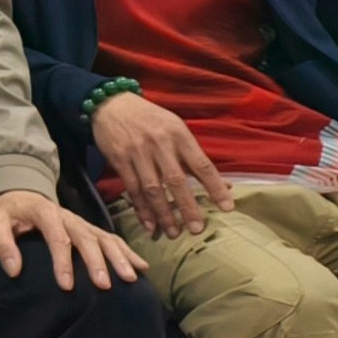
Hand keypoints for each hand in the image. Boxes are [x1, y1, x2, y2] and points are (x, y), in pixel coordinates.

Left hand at [0, 187, 145, 292]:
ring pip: (105, 238)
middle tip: (104, 285)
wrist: (23, 192)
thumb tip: (13, 270)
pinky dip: (128, 251)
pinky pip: (113, 238)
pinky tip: (142, 266)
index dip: (62, 261)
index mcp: (45, 213)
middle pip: (86, 238)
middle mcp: (69, 217)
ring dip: (119, 257)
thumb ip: (2, 243)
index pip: (57, 237)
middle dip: (96, 262)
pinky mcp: (91, 228)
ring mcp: (82, 222)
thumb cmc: (10, 212)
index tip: (66, 286)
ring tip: (130, 278)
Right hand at [90, 92, 230, 240]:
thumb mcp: (176, 128)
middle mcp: (159, 144)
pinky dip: (141, 208)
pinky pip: (132, 189)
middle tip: (196, 229)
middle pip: (176, 180)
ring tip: (173, 233)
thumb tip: (223, 185)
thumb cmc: (150, 119)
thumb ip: (194, 156)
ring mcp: (137, 153)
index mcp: (179, 135)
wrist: (110, 104)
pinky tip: (149, 224)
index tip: (227, 208)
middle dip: (187, 207)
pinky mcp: (119, 160)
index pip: (201, 165)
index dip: (215, 187)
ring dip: (163, 213)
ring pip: (152, 189)